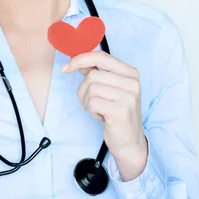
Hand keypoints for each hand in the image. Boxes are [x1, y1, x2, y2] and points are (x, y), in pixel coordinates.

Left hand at [61, 51, 147, 180]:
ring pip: (91, 89)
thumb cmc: (117, 113)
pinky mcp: (120, 111)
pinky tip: (102, 116)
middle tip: (89, 102)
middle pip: (92, 76)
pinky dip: (92, 111)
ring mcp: (128, 96)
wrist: (129, 141)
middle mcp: (132, 82)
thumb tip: (78, 61)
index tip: (66, 67)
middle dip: (83, 90)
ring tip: (98, 109)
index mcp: (130, 73)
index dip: (80, 59)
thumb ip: (97, 73)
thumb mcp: (111, 89)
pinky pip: (93, 103)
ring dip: (87, 102)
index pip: (101, 57)